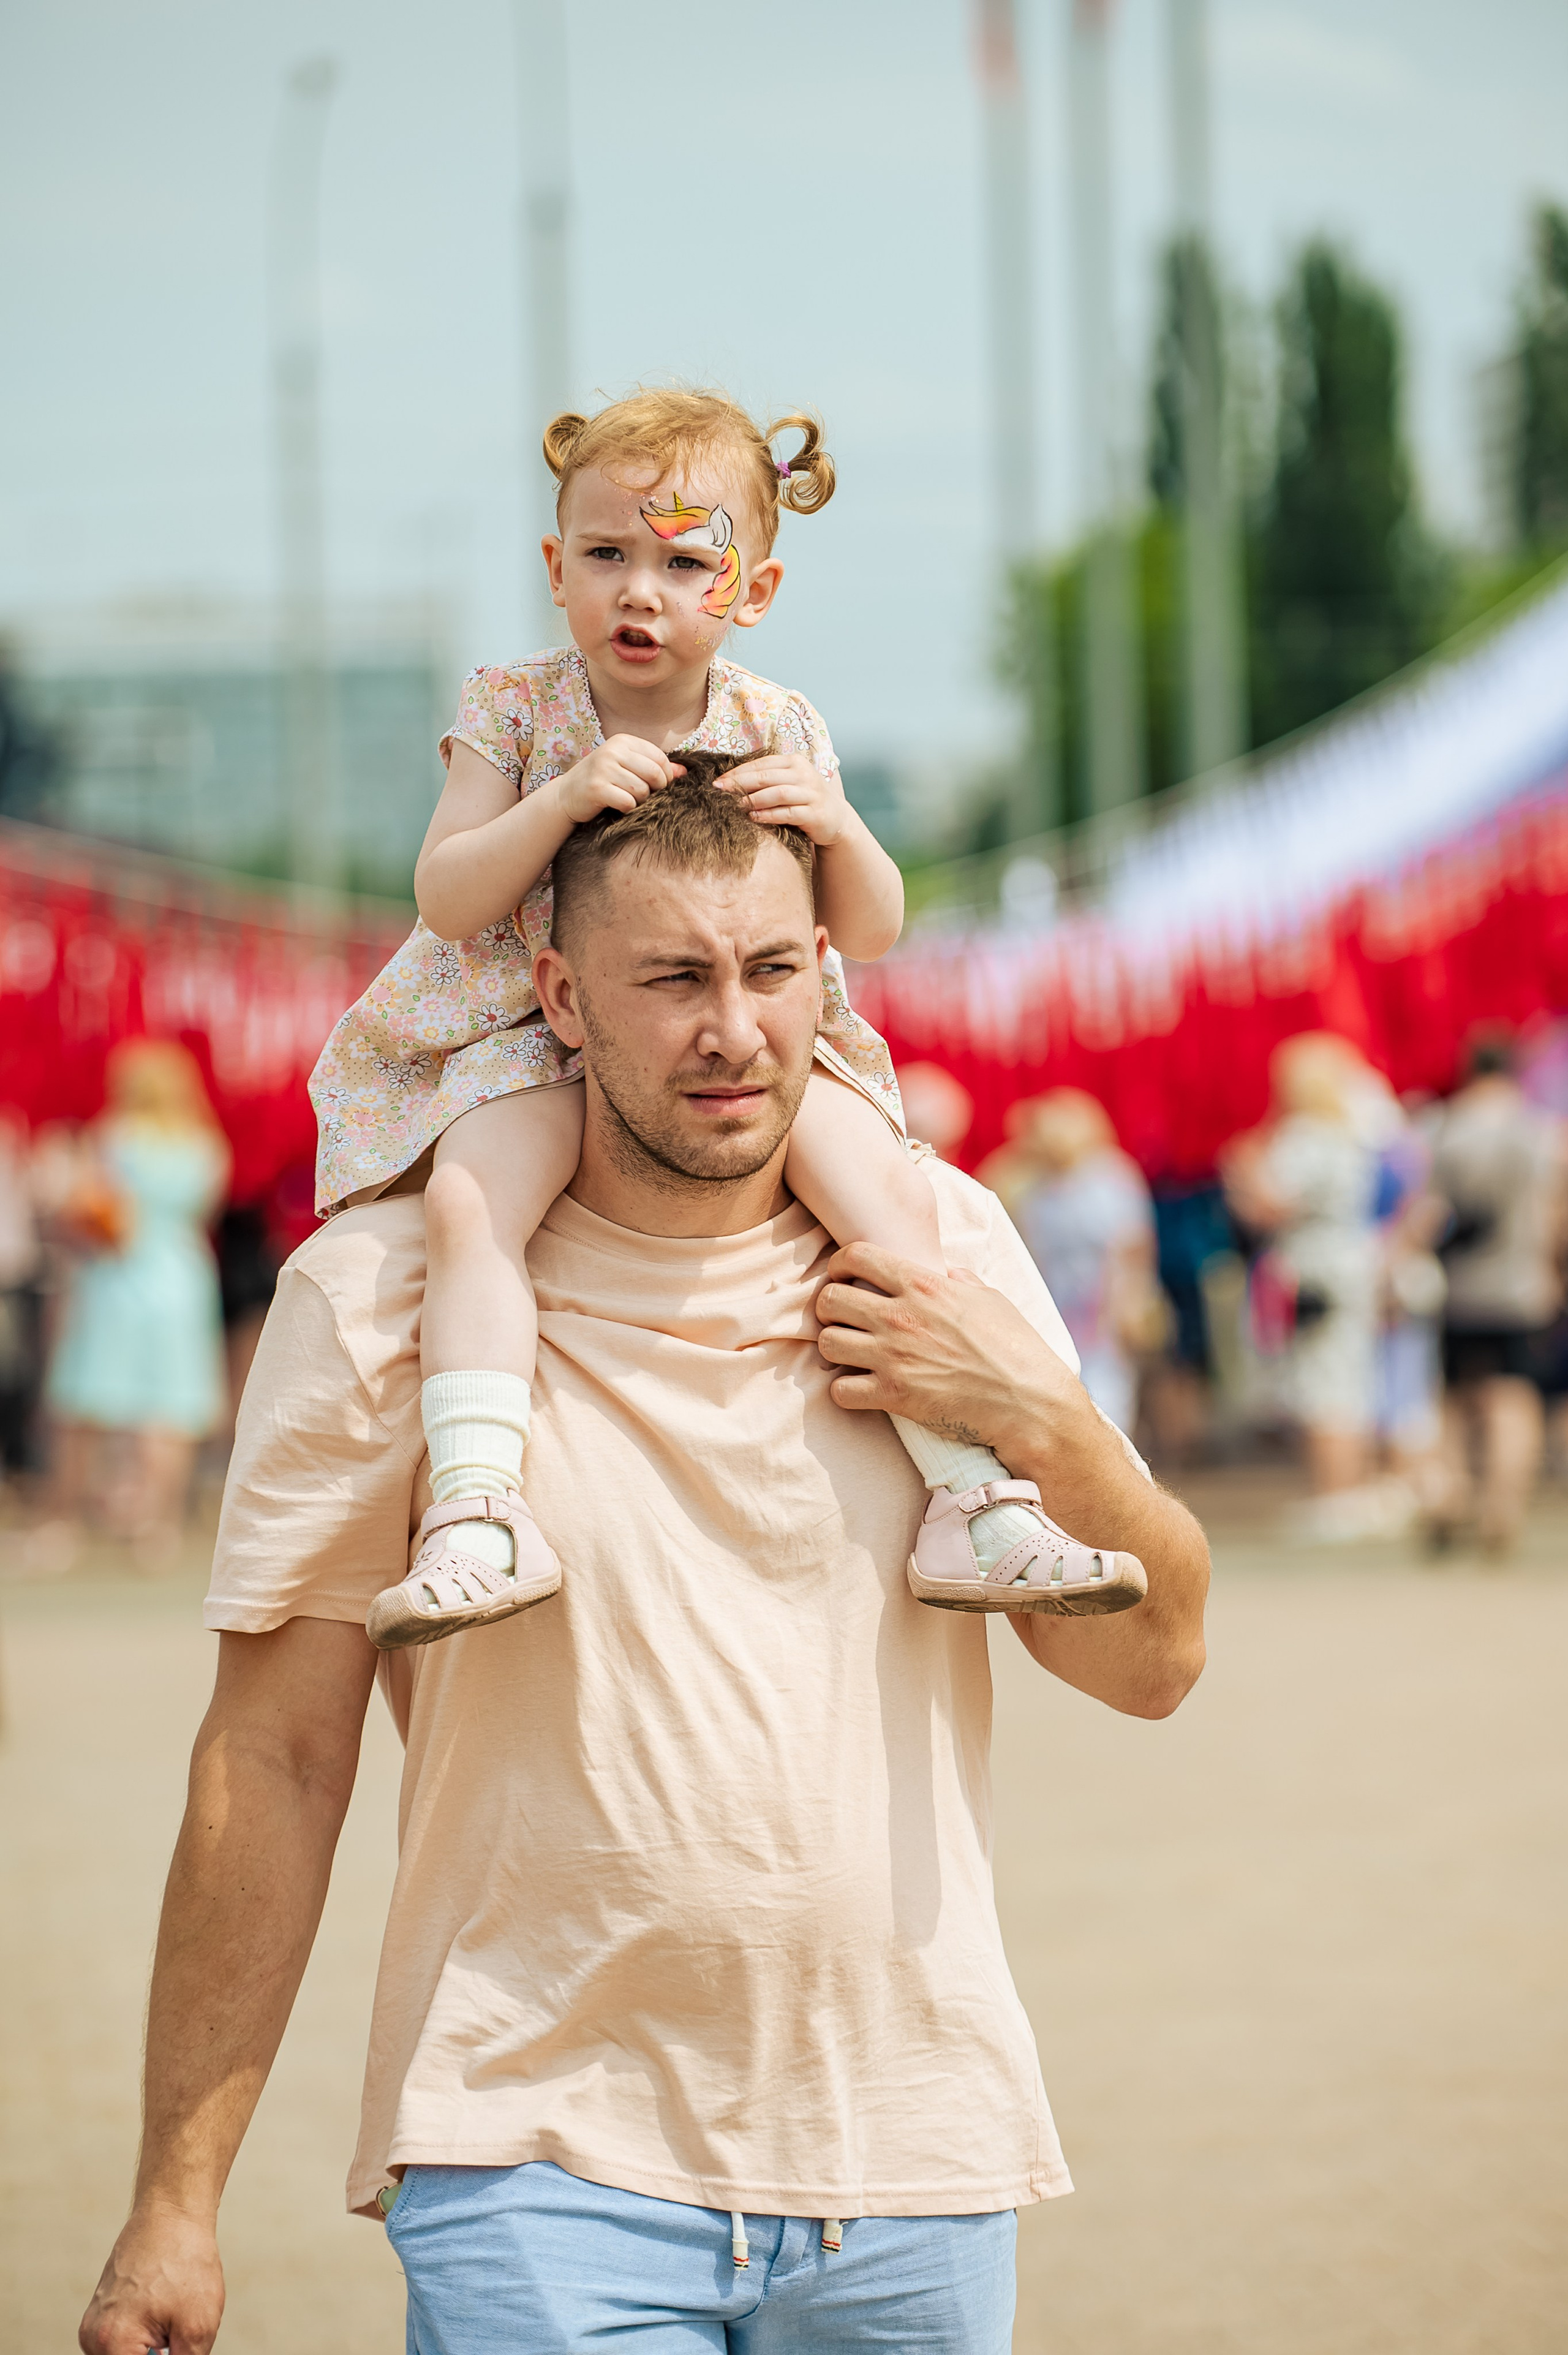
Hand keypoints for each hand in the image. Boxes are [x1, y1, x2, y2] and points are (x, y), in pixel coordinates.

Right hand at [79, 2202, 224, 2354]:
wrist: (172, 2212)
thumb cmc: (186, 2260)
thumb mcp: (199, 2326)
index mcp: (112, 2344)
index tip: (175, 2345)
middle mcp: (93, 2339)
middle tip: (177, 2335)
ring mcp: (93, 2326)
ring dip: (153, 2352)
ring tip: (174, 2319)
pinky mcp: (101, 2315)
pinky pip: (123, 2343)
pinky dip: (145, 2339)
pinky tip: (165, 2312)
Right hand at [553, 735, 682, 825]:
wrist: (567, 795)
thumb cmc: (602, 781)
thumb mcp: (628, 768)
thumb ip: (655, 767)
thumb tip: (685, 772)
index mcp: (623, 741)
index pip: (660, 758)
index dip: (666, 777)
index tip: (659, 787)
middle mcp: (613, 750)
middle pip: (654, 773)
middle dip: (656, 790)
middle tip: (647, 798)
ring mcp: (603, 768)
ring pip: (641, 790)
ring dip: (640, 801)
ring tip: (629, 801)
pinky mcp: (597, 788)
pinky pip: (627, 803)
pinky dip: (627, 809)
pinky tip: (618, 807)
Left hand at [722, 753, 851, 846]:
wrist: (836, 818)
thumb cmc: (804, 799)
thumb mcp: (789, 782)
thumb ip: (767, 779)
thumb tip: (731, 781)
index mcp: (795, 762)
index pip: (761, 764)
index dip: (738, 771)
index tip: (718, 781)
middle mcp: (804, 775)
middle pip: (766, 777)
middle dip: (740, 783)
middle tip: (719, 791)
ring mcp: (811, 794)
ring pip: (777, 793)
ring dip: (753, 799)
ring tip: (735, 806)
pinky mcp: (815, 814)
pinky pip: (788, 813)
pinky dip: (769, 815)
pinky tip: (754, 818)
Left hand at [812, 1241, 1090, 1468]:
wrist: (1028, 1402)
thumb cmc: (1016, 1347)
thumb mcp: (990, 1299)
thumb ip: (961, 1280)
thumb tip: (947, 1271)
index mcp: (923, 1284)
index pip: (856, 1255)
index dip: (840, 1264)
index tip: (844, 1277)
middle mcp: (901, 1316)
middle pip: (829, 1299)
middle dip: (829, 1309)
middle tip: (843, 1320)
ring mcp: (894, 1356)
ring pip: (826, 1343)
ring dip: (834, 1348)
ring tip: (850, 1355)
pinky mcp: (893, 1396)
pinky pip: (839, 1390)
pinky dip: (844, 1391)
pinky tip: (861, 1388)